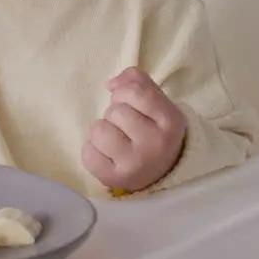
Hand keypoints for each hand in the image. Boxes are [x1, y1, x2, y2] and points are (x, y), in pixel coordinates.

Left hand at [81, 66, 187, 193]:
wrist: (161, 172)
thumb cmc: (153, 128)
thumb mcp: (156, 100)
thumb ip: (136, 80)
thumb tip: (110, 84)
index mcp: (171, 121)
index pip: (135, 92)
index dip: (124, 93)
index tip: (130, 104)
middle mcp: (155, 143)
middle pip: (114, 111)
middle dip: (115, 115)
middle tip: (126, 127)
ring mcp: (135, 163)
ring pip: (98, 130)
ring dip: (102, 131)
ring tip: (115, 140)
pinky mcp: (115, 178)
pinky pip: (88, 153)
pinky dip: (92, 151)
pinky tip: (107, 155)